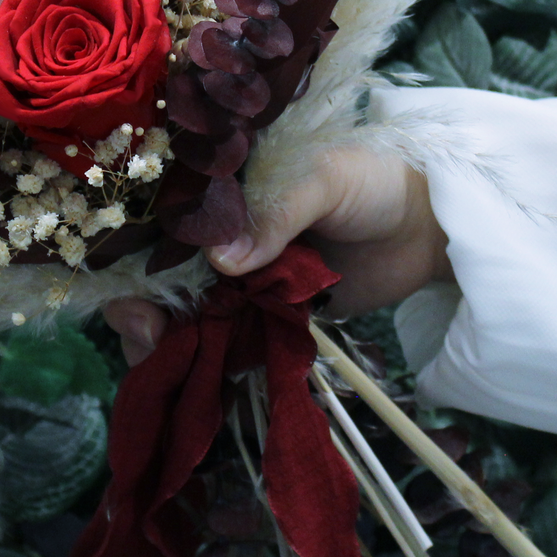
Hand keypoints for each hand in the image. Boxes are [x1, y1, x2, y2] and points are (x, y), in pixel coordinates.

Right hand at [104, 148, 451, 365]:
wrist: (428, 229)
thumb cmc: (374, 182)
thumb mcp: (325, 178)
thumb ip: (277, 212)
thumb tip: (224, 262)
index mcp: (217, 186)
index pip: (154, 216)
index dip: (128, 251)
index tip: (130, 289)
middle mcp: (215, 232)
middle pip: (154, 274)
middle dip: (138, 308)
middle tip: (146, 335)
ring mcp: (237, 278)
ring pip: (181, 314)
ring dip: (167, 342)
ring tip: (168, 362)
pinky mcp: (264, 315)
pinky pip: (224, 341)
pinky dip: (207, 361)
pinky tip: (198, 378)